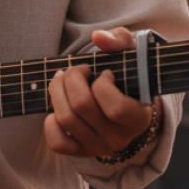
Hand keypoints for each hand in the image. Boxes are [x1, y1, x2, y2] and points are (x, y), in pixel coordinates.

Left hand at [43, 27, 154, 161]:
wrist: (125, 102)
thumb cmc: (128, 74)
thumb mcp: (130, 54)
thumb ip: (119, 41)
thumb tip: (98, 37)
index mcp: (138, 119)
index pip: (115, 107)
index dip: (103, 84)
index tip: (105, 73)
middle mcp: (119, 138)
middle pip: (82, 106)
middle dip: (72, 78)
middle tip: (78, 69)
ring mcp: (98, 147)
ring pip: (65, 118)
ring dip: (57, 91)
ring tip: (63, 79)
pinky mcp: (79, 151)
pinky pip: (57, 142)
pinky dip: (51, 122)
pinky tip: (60, 106)